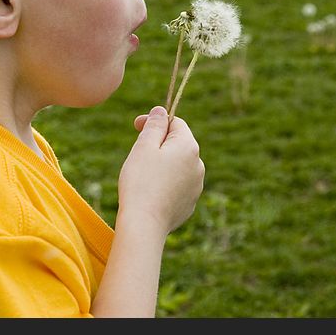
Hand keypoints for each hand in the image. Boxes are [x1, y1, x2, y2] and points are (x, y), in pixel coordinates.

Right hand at [117, 106, 204, 235]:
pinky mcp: (190, 203)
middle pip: (177, 144)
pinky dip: (165, 183)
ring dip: (162, 164)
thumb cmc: (141, 181)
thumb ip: (154, 125)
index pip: (175, 123)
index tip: (136, 127)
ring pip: (178, 165)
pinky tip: (150, 192)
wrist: (145, 224)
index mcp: (189, 146)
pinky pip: (177, 185)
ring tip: (142, 176)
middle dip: (158, 144)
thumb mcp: (144, 146)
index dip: (154, 122)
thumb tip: (161, 111)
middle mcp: (199, 164)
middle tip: (136, 154)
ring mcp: (196, 186)